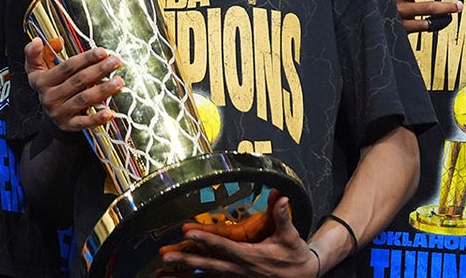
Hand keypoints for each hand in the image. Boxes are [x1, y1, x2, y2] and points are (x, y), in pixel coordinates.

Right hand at [24, 37, 122, 131]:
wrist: (49, 115)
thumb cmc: (49, 86)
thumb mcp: (37, 69)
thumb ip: (34, 54)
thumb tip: (38, 41)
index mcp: (42, 81)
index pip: (67, 67)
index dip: (86, 58)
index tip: (102, 52)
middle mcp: (49, 97)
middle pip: (78, 81)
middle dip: (99, 70)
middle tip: (116, 62)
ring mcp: (59, 112)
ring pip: (83, 99)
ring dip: (103, 90)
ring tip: (119, 82)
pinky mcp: (68, 125)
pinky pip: (84, 122)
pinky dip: (97, 118)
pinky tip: (110, 112)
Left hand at [158, 192, 317, 276]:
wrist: (303, 277)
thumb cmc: (295, 255)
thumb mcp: (291, 236)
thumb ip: (282, 216)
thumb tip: (280, 195)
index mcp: (251, 257)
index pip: (225, 247)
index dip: (207, 240)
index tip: (189, 232)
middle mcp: (240, 270)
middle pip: (208, 265)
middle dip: (185, 261)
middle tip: (165, 255)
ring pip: (205, 277)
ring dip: (183, 273)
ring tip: (162, 270)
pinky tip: (177, 277)